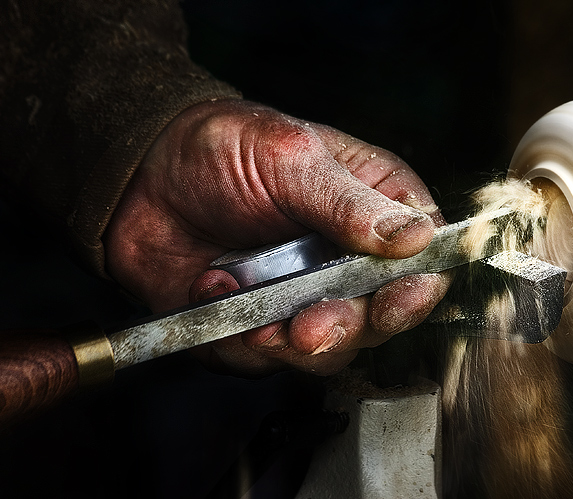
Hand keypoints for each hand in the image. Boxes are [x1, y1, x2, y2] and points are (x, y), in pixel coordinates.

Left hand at [104, 99, 449, 376]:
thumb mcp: (290, 157)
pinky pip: (266, 358)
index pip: (421, 263)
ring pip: (328, 350)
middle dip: (347, 328)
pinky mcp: (263, 324)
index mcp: (373, 210)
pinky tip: (217, 295)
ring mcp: (305, 297)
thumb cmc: (224, 147)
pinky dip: (242, 340)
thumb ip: (348, 202)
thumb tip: (413, 238)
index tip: (394, 303)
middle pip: (379, 318)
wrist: (144, 177)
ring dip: (296, 345)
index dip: (415, 290)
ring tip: (258, 320)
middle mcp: (346, 261)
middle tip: (311, 326)